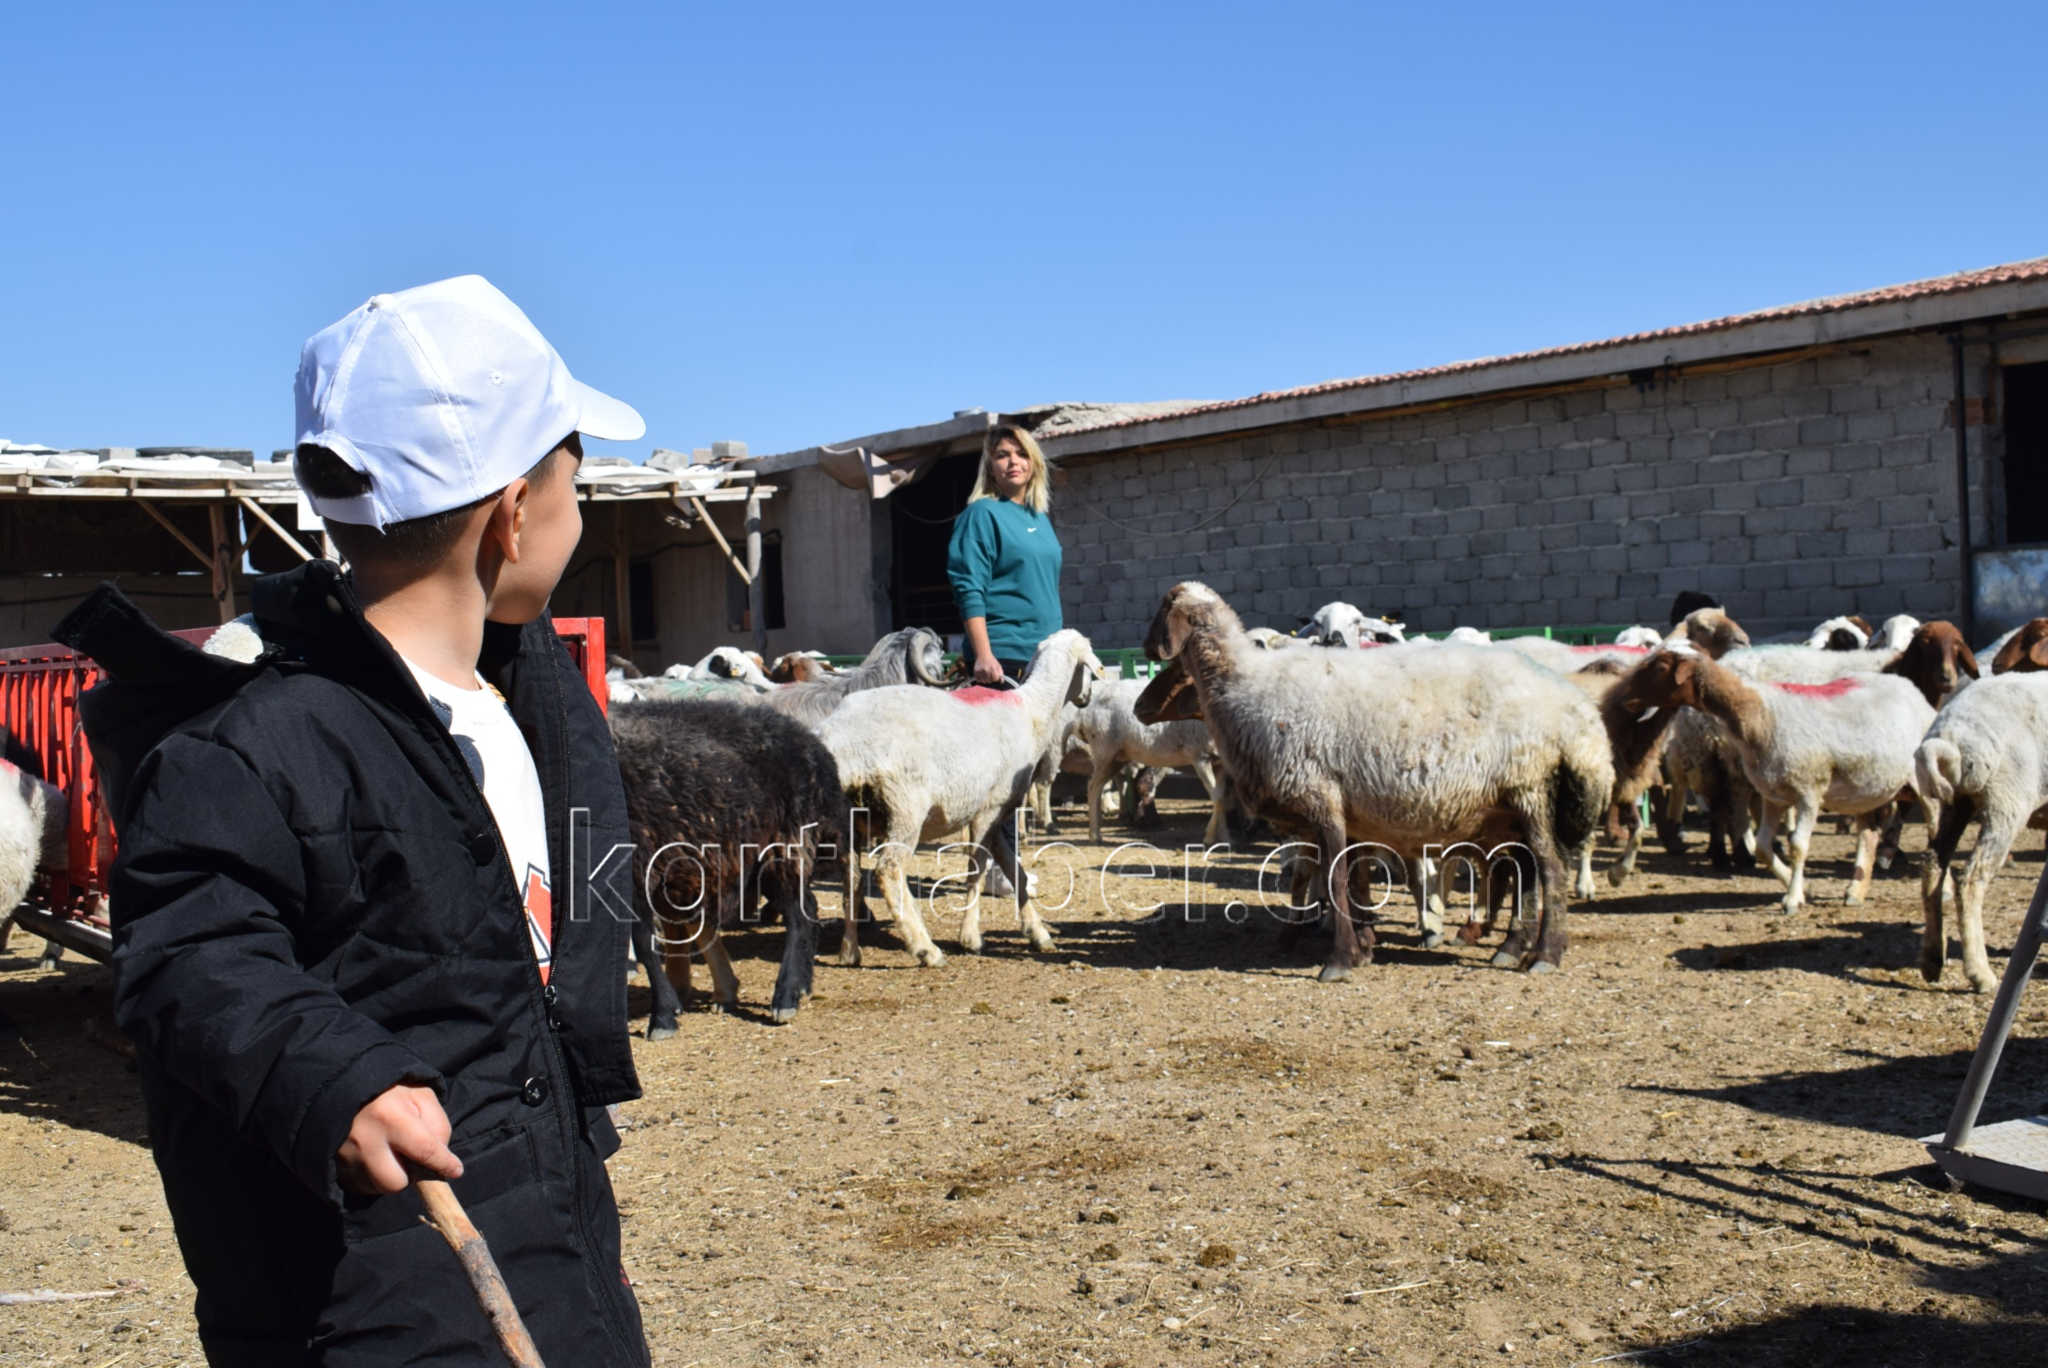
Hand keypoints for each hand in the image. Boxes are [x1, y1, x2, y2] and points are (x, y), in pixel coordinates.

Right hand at [336, 1084, 461, 1194]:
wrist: (345, 1086)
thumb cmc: (389, 1091)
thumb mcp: (420, 1095)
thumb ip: (437, 1124)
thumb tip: (442, 1156)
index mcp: (389, 1117)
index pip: (425, 1151)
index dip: (444, 1164)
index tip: (455, 1170)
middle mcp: (364, 1140)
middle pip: (395, 1183)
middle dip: (409, 1175)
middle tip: (411, 1158)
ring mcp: (344, 1155)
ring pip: (376, 1188)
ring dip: (389, 1176)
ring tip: (391, 1155)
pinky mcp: (333, 1164)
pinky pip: (359, 1186)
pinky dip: (371, 1177)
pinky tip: (374, 1159)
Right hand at [972, 653, 1004, 684]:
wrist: (983, 655)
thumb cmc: (992, 661)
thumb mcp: (998, 666)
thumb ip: (1001, 674)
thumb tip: (1001, 682)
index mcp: (992, 668)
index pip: (995, 678)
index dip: (996, 677)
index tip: (995, 675)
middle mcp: (986, 670)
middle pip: (989, 681)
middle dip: (991, 679)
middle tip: (990, 673)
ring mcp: (980, 671)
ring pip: (984, 681)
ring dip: (985, 679)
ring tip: (986, 674)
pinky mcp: (975, 672)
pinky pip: (978, 680)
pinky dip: (980, 679)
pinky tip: (982, 674)